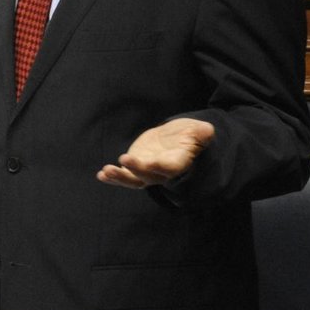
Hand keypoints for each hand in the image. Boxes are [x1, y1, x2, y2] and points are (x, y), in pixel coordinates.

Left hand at [97, 117, 215, 188]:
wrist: (177, 138)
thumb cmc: (190, 134)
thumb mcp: (198, 130)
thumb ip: (201, 132)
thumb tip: (208, 130)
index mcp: (179, 162)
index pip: (171, 167)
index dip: (162, 166)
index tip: (153, 162)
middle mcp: (162, 172)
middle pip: (149, 176)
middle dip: (137, 169)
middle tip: (124, 159)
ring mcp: (148, 172)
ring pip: (134, 180)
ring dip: (120, 177)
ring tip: (106, 171)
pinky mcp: (135, 168)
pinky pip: (123, 176)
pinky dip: (112, 177)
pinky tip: (101, 175)